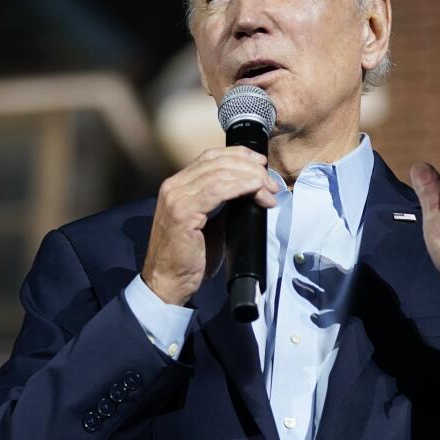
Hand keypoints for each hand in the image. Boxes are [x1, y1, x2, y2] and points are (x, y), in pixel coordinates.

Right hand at [143, 147, 279, 305]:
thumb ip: (223, 203)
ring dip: (250, 178)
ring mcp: (176, 198)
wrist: (168, 283)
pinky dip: (241, 187)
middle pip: (217, 161)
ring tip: (268, 192)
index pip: (210, 157)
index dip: (239, 156)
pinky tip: (255, 191)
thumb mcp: (209, 223)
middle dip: (250, 168)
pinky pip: (217, 190)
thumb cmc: (189, 258)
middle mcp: (174, 186)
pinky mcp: (182, 213)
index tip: (261, 164)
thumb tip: (251, 191)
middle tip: (270, 182)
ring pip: (219, 173)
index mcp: (178, 186)